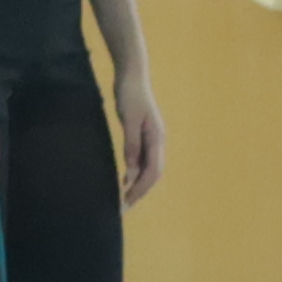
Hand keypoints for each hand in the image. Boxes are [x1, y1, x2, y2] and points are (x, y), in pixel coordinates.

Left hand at [113, 70, 167, 207]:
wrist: (132, 74)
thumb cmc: (130, 94)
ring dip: (138, 184)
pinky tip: (125, 178)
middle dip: (140, 191)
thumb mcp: (129, 119)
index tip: (127, 202)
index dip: (140, 190)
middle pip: (153, 174)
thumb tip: (132, 171)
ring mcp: (152, 138)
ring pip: (149, 168)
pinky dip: (135, 172)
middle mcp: (157, 141)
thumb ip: (131, 144)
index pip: (152, 172)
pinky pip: (143, 159)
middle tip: (124, 206)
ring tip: (124, 197)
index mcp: (157, 138)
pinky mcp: (144, 134)